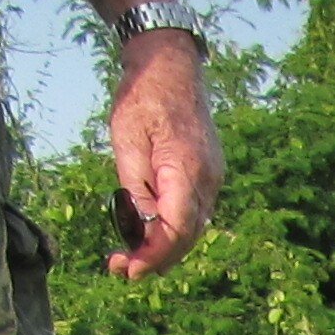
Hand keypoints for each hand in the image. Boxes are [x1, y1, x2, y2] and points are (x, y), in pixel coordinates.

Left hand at [104, 28, 217, 278]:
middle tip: (121, 269)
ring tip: (132, 255)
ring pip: (193, 229)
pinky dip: (174, 229)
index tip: (127, 269)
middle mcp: (208, 180)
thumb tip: (141, 229)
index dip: (152, 256)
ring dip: (164, 247)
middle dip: (155, 259)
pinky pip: (194, 212)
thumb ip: (135, 188)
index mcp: (186, 170)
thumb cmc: (143, 97)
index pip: (175, 231)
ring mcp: (213, 178)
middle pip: (187, 237)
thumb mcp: (126, 141)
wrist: (170, 65)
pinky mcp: (209, 174)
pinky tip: (151, 231)